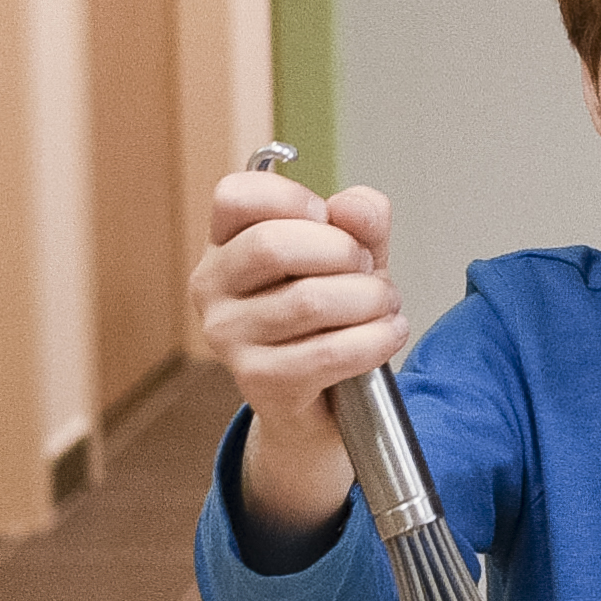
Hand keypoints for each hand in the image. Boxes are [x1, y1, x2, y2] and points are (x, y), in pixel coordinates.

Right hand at [191, 162, 401, 553]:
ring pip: (309, 301)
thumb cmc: (331, 318)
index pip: (236, 195)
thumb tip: (352, 208)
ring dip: (369, 300)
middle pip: (272, 245)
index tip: (327, 219)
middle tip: (367, 269)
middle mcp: (213, 288)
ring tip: (384, 306)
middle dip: (343, 252)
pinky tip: (388, 334)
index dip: (293, 198)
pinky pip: (328, 352)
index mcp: (226, 244)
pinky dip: (374, 340)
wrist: (325, 405)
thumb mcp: (352, 255)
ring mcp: (229, 337)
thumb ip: (361, 220)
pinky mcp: (259, 381)